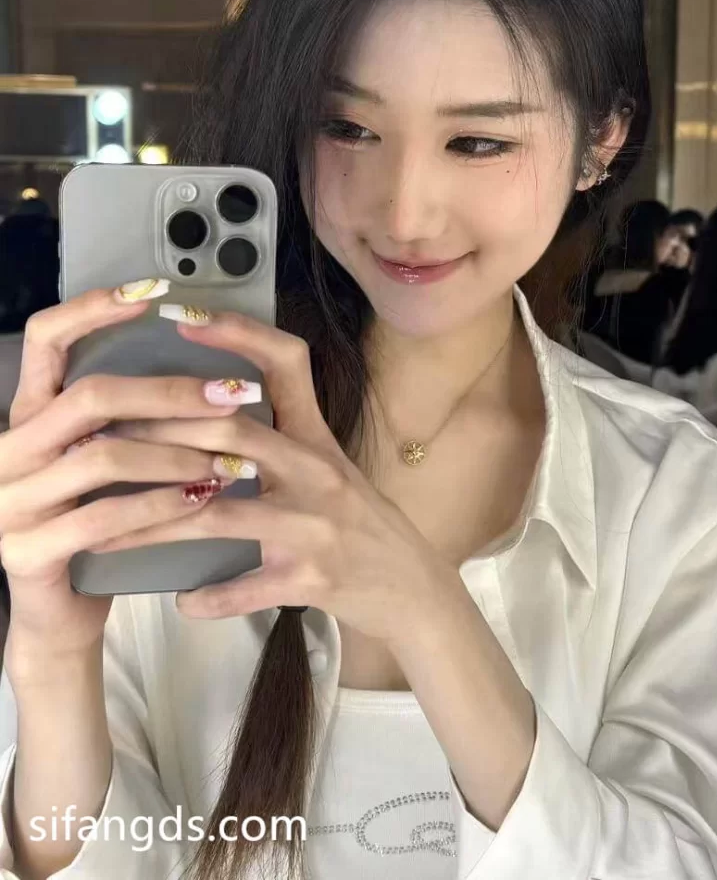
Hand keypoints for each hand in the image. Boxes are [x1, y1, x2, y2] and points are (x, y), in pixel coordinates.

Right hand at [0, 288, 243, 678]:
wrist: (57, 615)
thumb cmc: (93, 525)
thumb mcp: (100, 461)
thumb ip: (122, 417)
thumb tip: (196, 364)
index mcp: (27, 416)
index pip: (46, 339)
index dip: (94, 309)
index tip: (152, 294)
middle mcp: (9, 450)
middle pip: (90, 396)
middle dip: (171, 392)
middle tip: (234, 394)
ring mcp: (11, 501)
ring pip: (104, 456)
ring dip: (180, 453)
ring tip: (233, 459)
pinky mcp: (27, 551)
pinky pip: (108, 517)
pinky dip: (164, 506)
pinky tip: (204, 500)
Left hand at [90, 311, 458, 647]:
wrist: (412, 586)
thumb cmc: (361, 523)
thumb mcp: (329, 467)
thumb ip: (278, 439)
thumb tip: (202, 417)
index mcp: (317, 438)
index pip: (284, 363)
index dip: (236, 334)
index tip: (181, 319)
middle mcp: (318, 472)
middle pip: (232, 432)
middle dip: (160, 433)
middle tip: (103, 437)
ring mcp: (315, 527)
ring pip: (220, 514)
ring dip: (156, 521)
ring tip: (107, 528)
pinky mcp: (311, 579)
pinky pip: (247, 587)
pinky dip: (209, 595)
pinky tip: (180, 599)